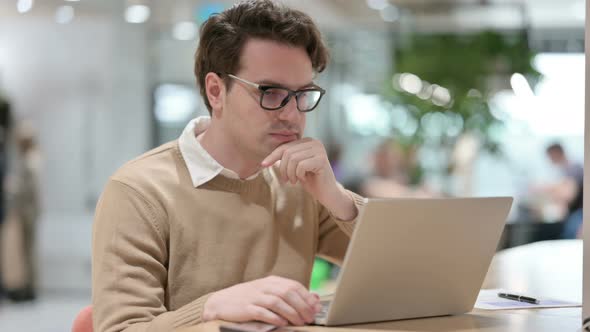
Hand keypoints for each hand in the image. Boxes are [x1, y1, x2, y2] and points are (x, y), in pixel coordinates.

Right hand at [202, 276, 320, 325]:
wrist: (220, 302)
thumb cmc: (248, 299)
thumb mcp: (269, 293)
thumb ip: (290, 295)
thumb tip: (316, 297)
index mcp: (271, 281)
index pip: (294, 285)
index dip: (307, 297)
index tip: (316, 308)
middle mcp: (263, 286)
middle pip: (287, 292)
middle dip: (302, 306)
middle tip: (310, 318)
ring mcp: (254, 296)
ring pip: (277, 301)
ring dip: (291, 313)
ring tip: (300, 323)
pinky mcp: (246, 308)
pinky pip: (262, 311)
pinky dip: (274, 317)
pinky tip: (282, 323)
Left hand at [261, 138, 356, 220]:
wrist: (327, 193)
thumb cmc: (310, 180)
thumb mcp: (295, 167)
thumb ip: (285, 159)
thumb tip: (265, 160)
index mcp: (307, 141)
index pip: (284, 147)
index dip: (272, 156)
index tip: (262, 165)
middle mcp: (314, 142)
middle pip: (287, 153)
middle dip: (283, 169)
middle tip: (287, 180)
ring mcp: (319, 150)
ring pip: (293, 159)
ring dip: (290, 173)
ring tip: (295, 180)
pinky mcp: (322, 160)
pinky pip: (301, 166)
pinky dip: (299, 175)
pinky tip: (304, 179)